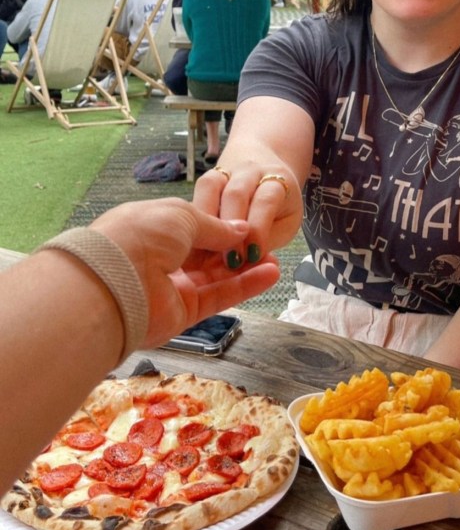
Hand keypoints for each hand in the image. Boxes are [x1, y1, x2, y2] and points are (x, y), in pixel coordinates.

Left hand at [90, 197, 279, 348]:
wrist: (114, 281)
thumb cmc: (142, 235)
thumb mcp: (182, 216)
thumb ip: (215, 226)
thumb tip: (240, 231)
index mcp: (154, 227)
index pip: (192, 227)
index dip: (220, 227)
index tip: (247, 226)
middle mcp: (162, 258)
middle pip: (206, 254)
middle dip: (236, 249)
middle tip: (266, 244)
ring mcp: (172, 287)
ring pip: (216, 277)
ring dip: (246, 269)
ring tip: (275, 260)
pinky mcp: (183, 313)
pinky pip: (218, 297)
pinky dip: (244, 287)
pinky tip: (269, 274)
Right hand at [192, 163, 302, 264]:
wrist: (265, 167)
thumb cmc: (278, 203)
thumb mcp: (286, 223)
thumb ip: (269, 239)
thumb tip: (250, 260)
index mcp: (277, 181)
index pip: (267, 201)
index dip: (258, 229)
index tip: (252, 255)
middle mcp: (250, 171)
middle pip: (236, 194)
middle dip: (229, 229)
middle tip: (229, 259)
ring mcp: (227, 170)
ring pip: (210, 187)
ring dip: (207, 220)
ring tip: (208, 248)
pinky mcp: (208, 176)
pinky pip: (198, 190)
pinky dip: (196, 214)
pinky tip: (198, 235)